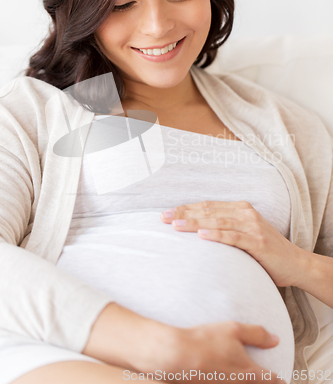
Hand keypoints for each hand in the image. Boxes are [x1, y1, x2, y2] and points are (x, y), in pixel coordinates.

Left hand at [160, 200, 304, 286]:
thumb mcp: (243, 235)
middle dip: (183, 213)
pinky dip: (216, 235)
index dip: (185, 208)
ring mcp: (252, 226)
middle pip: (208, 211)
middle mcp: (245, 213)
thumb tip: (195, 232)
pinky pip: (233, 236)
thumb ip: (224, 230)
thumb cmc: (264, 251)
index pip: (207, 206)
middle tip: (162, 217)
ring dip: (194, 222)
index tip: (165, 214)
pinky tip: (201, 235)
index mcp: (240, 209)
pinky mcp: (257, 241)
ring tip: (175, 225)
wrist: (295, 263)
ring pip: (217, 221)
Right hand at [169, 320, 284, 383]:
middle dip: (264, 382)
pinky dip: (230, 382)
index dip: (280, 380)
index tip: (283, 379)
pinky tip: (224, 375)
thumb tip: (275, 339)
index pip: (274, 382)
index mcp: (250, 373)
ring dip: (245, 382)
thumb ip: (257, 334)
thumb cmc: (205, 342)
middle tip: (266, 378)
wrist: (177, 357)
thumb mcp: (233, 329)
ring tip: (244, 376)